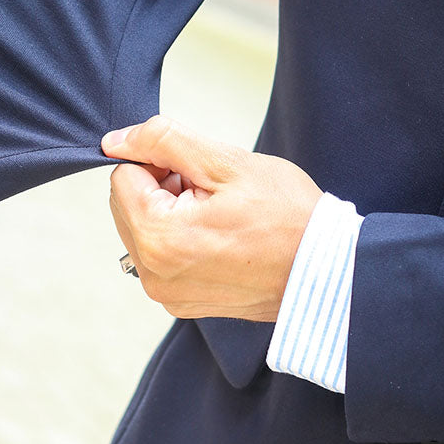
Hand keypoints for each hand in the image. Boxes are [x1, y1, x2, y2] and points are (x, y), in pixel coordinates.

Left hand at [102, 115, 322, 321]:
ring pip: (142, 229)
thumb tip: (115, 140)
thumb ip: (163, 141)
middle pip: (126, 205)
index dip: (159, 161)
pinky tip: (219, 237)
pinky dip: (179, 239)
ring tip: (219, 215)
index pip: (123, 175)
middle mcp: (154, 274)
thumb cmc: (289, 216)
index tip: (197, 172)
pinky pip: (160, 257)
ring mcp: (166, 294)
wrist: (328, 270)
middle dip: (161, 188)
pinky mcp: (181, 302)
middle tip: (211, 192)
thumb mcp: (226, 161)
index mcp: (159, 238)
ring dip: (169, 213)